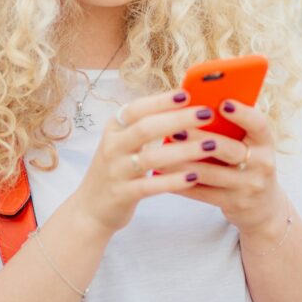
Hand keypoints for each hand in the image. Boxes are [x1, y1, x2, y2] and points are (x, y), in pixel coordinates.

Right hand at [72, 89, 225, 236]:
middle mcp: (112, 146)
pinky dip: (172, 181)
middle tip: (207, 113)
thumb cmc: (117, 169)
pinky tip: (194, 177)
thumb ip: (146, 125)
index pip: (137, 108)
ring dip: (183, 151)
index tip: (186, 93)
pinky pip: (149, 186)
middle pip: (146, 128)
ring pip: (151, 158)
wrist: (90, 208)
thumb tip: (182, 104)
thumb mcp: (123, 142)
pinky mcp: (122, 195)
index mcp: (114, 128)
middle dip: (179, 119)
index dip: (161, 101)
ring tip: (210, 145)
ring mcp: (116, 171)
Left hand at [162, 98, 284, 235]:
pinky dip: (180, 183)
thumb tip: (196, 104)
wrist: (263, 206)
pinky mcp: (234, 203)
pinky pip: (202, 193)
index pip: (258, 124)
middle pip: (229, 149)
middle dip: (200, 139)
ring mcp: (248, 186)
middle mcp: (261, 164)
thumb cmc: (248, 163)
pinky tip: (162, 174)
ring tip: (162, 152)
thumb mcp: (249, 144)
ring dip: (183, 162)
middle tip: (177, 129)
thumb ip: (231, 127)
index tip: (223, 103)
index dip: (242, 113)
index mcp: (265, 142)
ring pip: (211, 173)